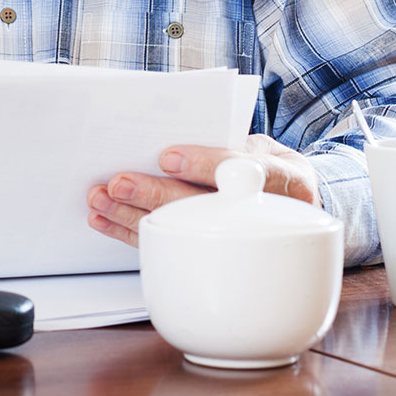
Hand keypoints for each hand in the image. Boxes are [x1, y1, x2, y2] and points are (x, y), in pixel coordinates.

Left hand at [86, 134, 319, 246]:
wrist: (295, 205)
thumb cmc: (268, 168)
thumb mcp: (263, 148)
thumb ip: (227, 142)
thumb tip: (166, 141)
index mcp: (283, 176)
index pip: (245, 168)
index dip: (205, 164)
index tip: (167, 157)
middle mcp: (265, 212)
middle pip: (206, 206)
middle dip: (156, 195)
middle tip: (118, 184)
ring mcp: (242, 239)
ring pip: (181, 231)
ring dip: (133, 216)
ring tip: (100, 200)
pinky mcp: (214, 254)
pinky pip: (169, 245)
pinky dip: (131, 232)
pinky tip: (106, 220)